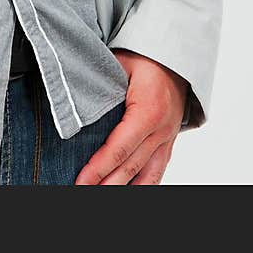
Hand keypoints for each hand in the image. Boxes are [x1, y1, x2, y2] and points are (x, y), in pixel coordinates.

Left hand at [74, 49, 188, 184]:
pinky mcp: (168, 145)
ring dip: (123, 190)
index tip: (80, 182)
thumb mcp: (121, 64)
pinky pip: (156, 173)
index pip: (119, 148)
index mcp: (148, 111)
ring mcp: (167, 140)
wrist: (176, 57)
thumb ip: (101, 84)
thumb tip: (75, 101)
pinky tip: (127, 191)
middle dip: (105, 185)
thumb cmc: (145, 58)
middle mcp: (160, 131)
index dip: (98, 168)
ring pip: (146, 177)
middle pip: (130, 168)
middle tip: (82, 192)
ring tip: (100, 195)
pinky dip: (142, 187)